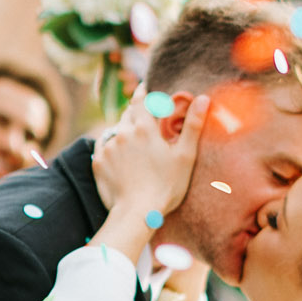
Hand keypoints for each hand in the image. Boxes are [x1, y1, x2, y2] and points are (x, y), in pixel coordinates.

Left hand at [93, 89, 209, 225]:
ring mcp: (108, 148)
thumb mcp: (185, 156)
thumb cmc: (166, 187)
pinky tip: (119, 154)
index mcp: (144, 128)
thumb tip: (204, 98)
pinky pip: (103, 146)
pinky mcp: (97, 162)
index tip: (143, 87)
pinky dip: (111, 145)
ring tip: (133, 142)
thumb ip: (193, 125)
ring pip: (115, 130)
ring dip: (123, 131)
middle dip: (136, 114)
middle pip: (128, 115)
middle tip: (144, 120)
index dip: (142, 92)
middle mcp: (123, 133)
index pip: (141, 100)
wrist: (136, 213)